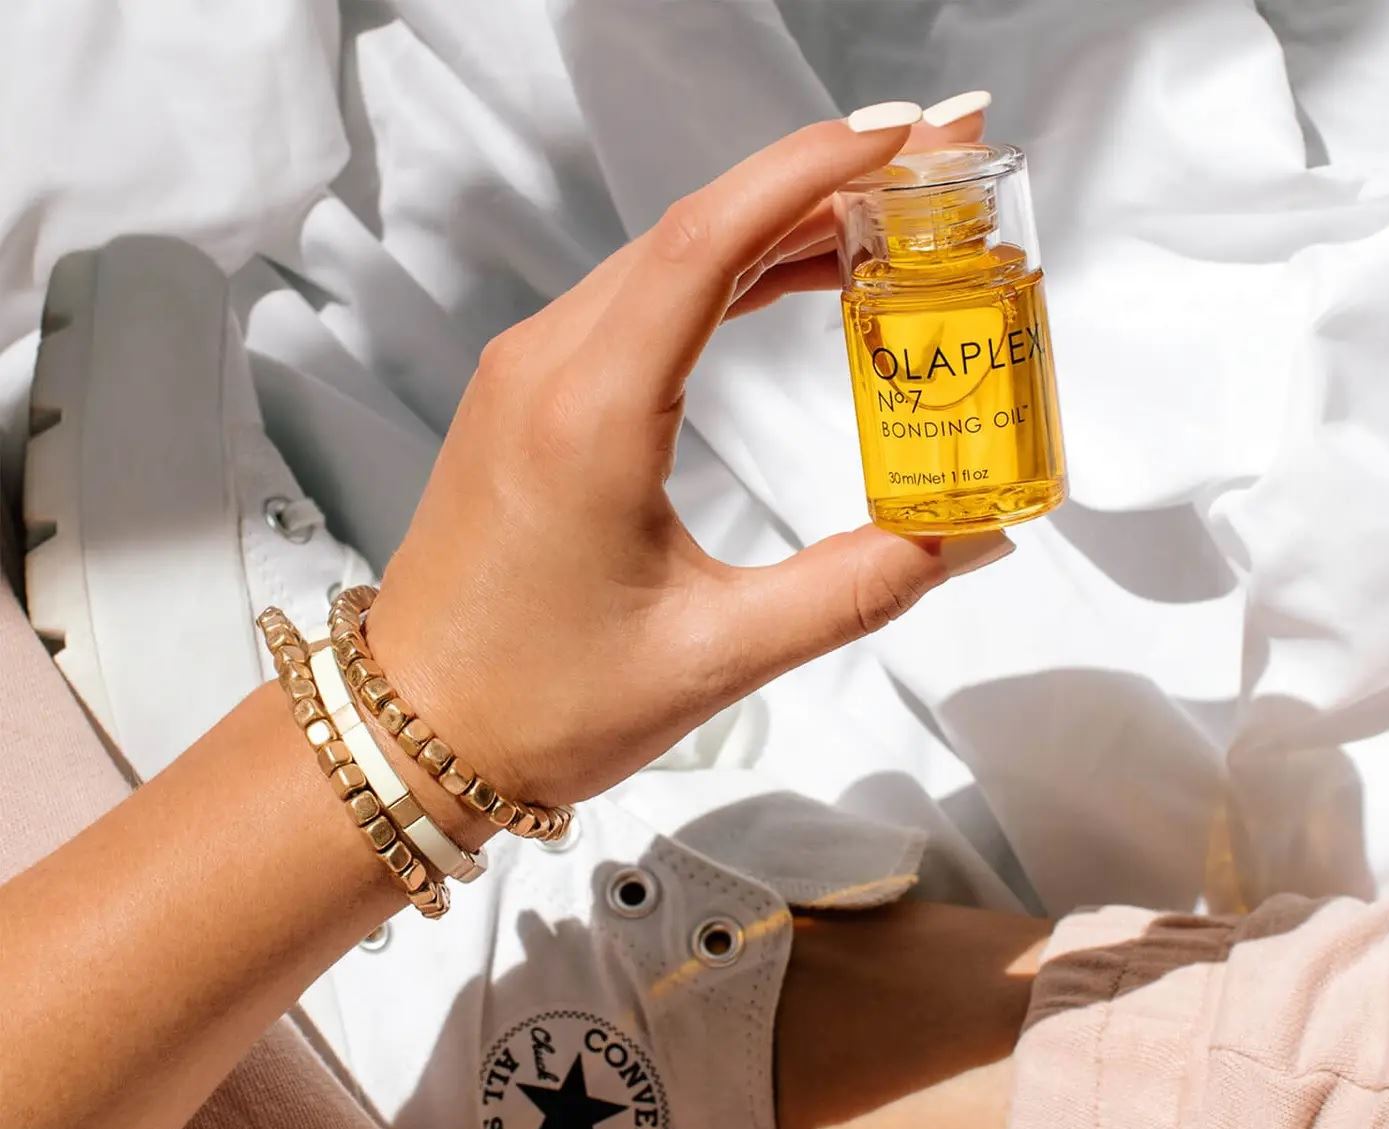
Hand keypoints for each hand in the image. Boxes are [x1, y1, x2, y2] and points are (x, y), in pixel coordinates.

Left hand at [369, 110, 1007, 809]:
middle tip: (933, 172)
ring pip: (663, 258)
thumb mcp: (718, 655)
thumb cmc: (544, 703)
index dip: (816, 170)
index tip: (911, 135)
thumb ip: (857, 589)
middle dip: (821, 184)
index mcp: (587, 416)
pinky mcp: (523, 399)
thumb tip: (968, 539)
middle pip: (695, 228)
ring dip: (773, 228)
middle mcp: (545, 369)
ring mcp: (524, 376)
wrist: (419, 733)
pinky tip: (787, 285)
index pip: (709, 239)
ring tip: (884, 228)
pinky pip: (633, 302)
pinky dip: (720, 276)